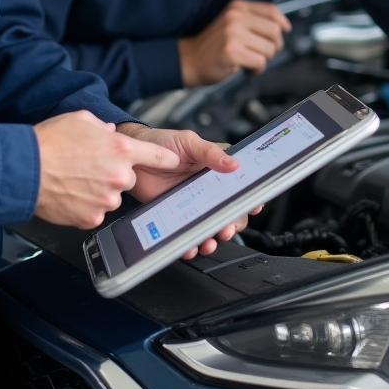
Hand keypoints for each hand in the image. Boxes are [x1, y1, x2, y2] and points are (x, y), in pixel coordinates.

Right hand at [33, 111, 179, 228]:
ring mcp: (107, 199)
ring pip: (112, 197)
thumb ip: (102, 127)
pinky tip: (71, 193)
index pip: (157, 155)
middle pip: (128, 178)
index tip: (175, 162)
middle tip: (89, 168)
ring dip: (99, 191)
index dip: (166, 159)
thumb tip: (108, 132)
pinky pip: (96, 212)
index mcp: (121, 148)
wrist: (26, 169)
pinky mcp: (92, 218)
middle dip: (113, 174)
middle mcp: (119, 175)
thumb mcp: (81, 120)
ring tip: (75, 179)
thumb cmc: (50, 142)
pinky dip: (86, 206)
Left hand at [117, 123, 262, 258]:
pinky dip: (191, 243)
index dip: (249, 195)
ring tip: (210, 240)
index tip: (254, 205)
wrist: (134, 158)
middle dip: (233, 222)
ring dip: (214, 236)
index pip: (238, 183)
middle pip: (229, 210)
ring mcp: (193, 203)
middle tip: (228, 226)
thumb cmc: (161, 143)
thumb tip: (234, 164)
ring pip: (211, 225)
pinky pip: (188, 233)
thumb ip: (211, 153)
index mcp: (215, 168)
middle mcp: (207, 188)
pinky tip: (191, 246)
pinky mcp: (176, 215)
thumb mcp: (189, 142)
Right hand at [178, 0, 290, 86]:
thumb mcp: (231, 22)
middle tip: (262, 53)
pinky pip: (260, 62)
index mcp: (237, 7)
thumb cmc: (213, 45)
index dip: (282, 22)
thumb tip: (281, 27)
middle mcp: (235, 17)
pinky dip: (257, 70)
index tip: (285, 30)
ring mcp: (233, 34)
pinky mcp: (232, 52)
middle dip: (274, 47)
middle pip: (274, 31)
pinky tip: (246, 69)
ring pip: (269, 49)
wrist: (188, 59)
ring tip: (249, 61)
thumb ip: (252, 20)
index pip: (271, 10)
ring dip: (263, 60)